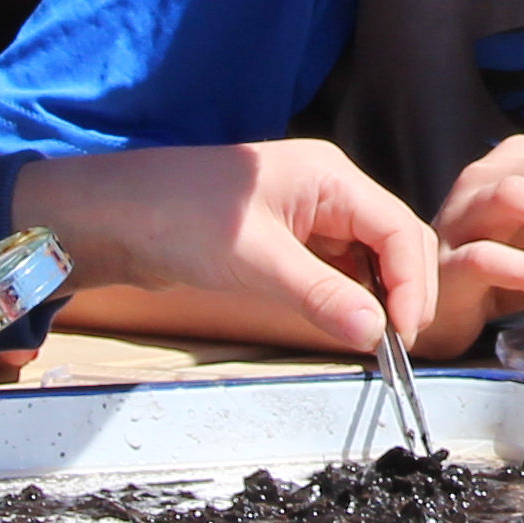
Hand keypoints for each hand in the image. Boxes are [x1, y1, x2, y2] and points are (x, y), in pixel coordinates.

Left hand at [10, 138, 441, 357]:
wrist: (112, 216)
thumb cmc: (178, 219)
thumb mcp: (255, 262)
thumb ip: (321, 296)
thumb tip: (376, 334)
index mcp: (330, 177)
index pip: (398, 228)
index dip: (412, 283)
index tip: (405, 335)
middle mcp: (328, 190)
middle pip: (393, 240)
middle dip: (404, 290)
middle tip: (396, 345)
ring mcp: (308, 214)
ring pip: (367, 256)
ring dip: (378, 295)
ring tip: (375, 341)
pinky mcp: (286, 238)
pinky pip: (336, 267)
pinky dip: (348, 295)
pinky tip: (345, 323)